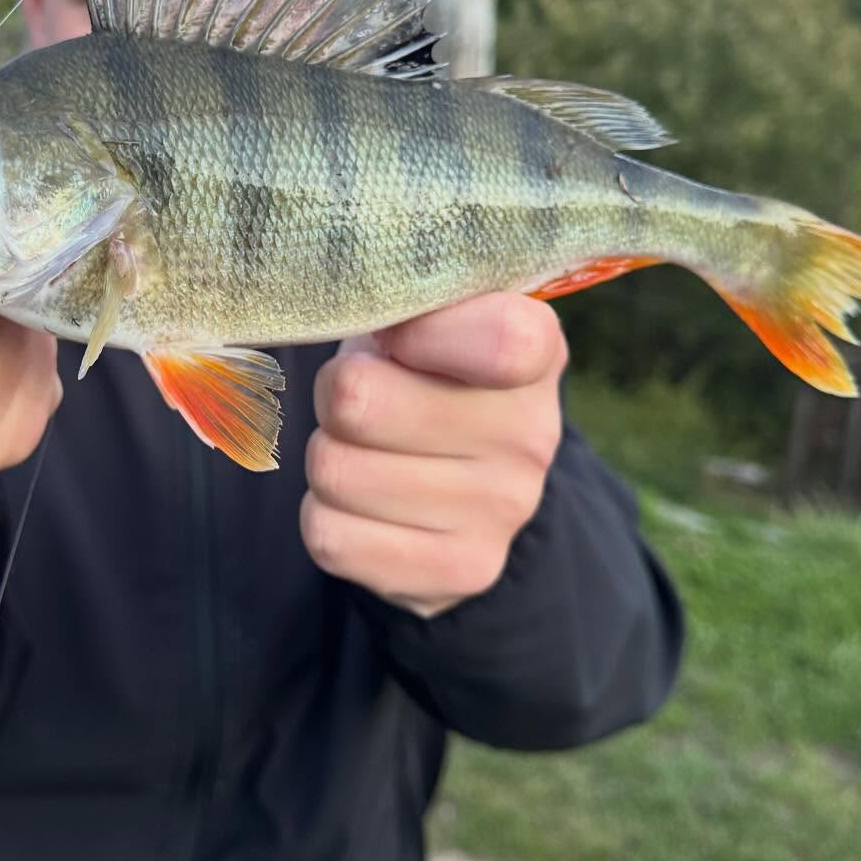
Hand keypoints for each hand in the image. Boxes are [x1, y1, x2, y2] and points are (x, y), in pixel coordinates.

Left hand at [301, 294, 566, 618]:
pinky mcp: (460, 572)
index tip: (395, 337)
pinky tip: (365, 501)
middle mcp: (532, 434)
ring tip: (366, 445)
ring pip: (333, 471)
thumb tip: (345, 291)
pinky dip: (325, 513)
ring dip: (328, 453)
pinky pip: (330, 537)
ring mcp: (502, 511)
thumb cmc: (425, 368)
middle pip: (357, 401)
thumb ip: (404, 288)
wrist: (469, 482)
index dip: (415, 332)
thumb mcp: (427, 310)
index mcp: (534, 349)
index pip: (498, 340)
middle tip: (361, 392)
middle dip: (335, 391)